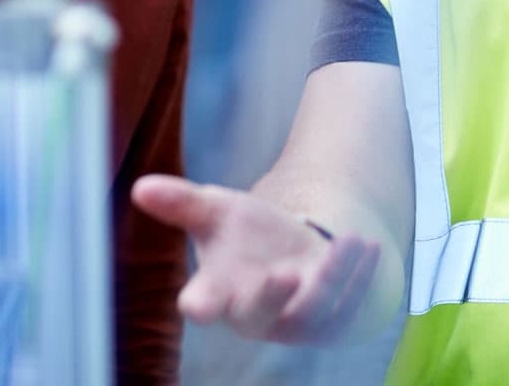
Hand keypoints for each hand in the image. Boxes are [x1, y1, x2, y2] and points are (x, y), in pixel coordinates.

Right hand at [131, 173, 381, 343]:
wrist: (295, 253)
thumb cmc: (246, 237)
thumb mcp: (216, 212)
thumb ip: (181, 203)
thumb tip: (140, 187)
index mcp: (219, 292)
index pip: (203, 303)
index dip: (200, 304)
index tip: (194, 305)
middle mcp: (255, 314)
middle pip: (259, 315)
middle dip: (271, 297)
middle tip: (282, 274)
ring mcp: (295, 321)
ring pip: (313, 309)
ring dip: (332, 278)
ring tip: (347, 240)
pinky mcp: (331, 320)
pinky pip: (348, 306)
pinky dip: (359, 278)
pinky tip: (368, 248)